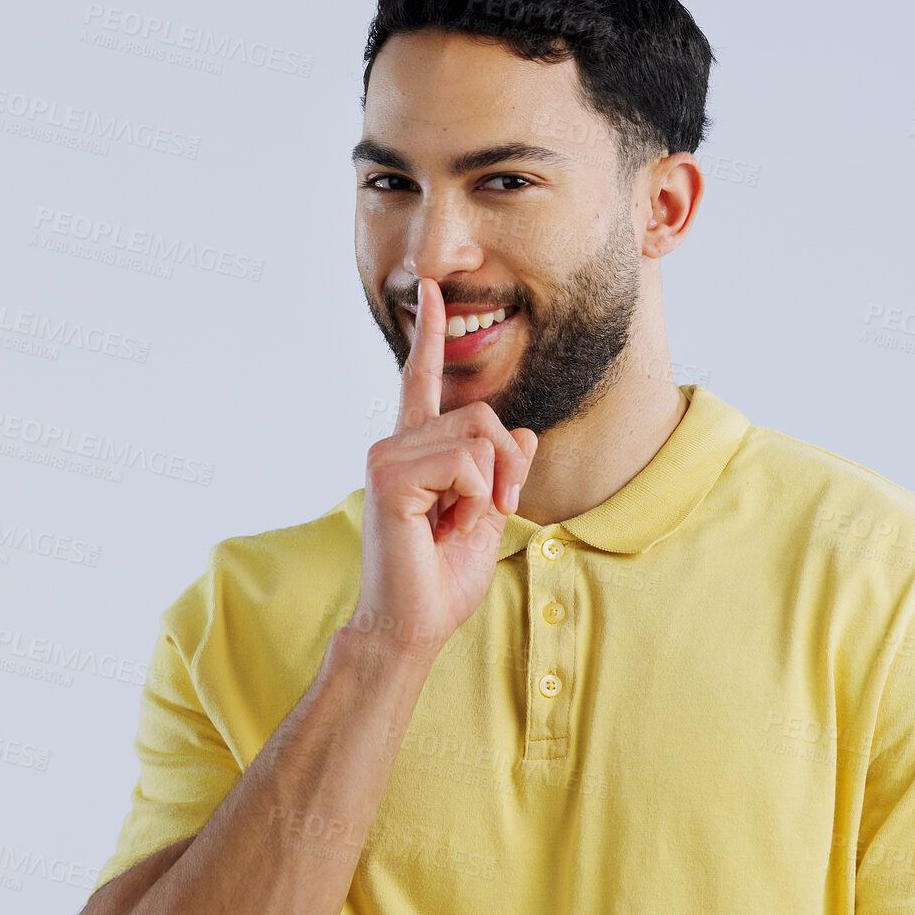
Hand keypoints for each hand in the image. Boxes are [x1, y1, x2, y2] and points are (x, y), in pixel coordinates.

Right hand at [351, 277, 538, 665]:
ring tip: (458, 523)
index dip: (429, 335)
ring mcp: (387, 456)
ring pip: (478, 435)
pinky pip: (465, 463)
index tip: (432, 289)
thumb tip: (527, 435)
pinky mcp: (389, 474)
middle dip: (505, 466)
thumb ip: (503, 475)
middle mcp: (395, 444)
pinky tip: (444, 525)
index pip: (421, 381)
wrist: (413, 625)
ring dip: (489, 487)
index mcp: (414, 451)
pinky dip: (473, 498)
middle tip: (484, 512)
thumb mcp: (487, 519)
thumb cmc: (441, 581)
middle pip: (482, 415)